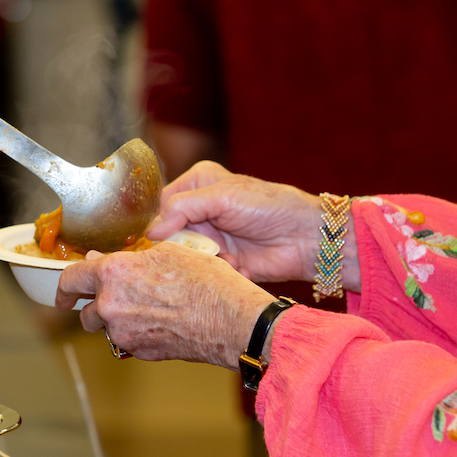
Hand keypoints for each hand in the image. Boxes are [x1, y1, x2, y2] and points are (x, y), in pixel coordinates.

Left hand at [55, 241, 275, 365]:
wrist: (231, 320)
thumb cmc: (206, 281)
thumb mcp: (168, 252)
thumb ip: (128, 259)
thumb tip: (103, 262)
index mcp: (113, 274)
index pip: (71, 279)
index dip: (64, 286)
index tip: (63, 294)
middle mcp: (111, 306)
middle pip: (86, 311)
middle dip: (96, 306)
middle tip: (116, 299)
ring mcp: (124, 334)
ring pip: (108, 328)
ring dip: (117, 320)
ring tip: (147, 308)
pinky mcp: (140, 352)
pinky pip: (128, 342)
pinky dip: (136, 333)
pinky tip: (161, 321)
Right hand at [146, 161, 337, 286]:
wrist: (305, 238)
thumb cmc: (268, 207)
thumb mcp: (221, 197)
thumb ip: (182, 208)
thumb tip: (150, 232)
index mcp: (196, 184)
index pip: (161, 205)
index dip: (158, 224)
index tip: (160, 240)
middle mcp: (199, 210)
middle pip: (169, 234)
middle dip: (182, 246)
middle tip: (199, 251)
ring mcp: (209, 238)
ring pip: (185, 255)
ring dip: (203, 260)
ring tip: (226, 257)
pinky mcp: (220, 262)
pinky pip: (203, 271)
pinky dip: (218, 271)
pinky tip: (238, 266)